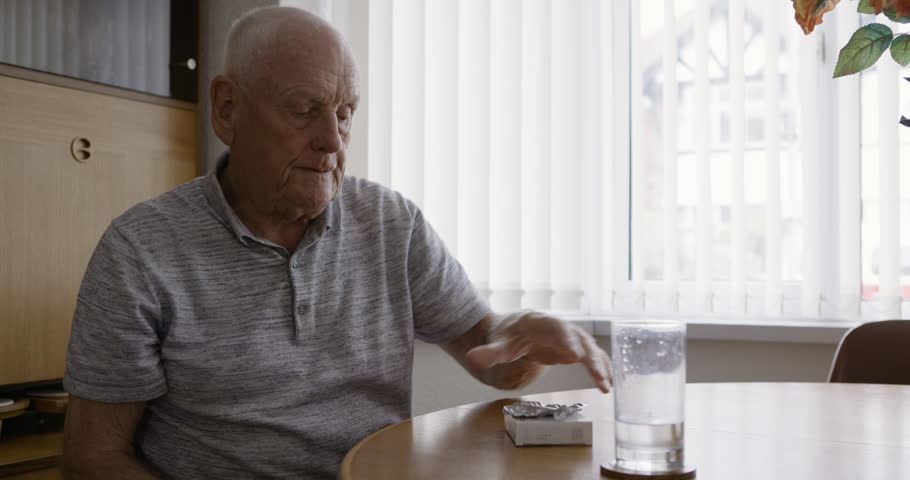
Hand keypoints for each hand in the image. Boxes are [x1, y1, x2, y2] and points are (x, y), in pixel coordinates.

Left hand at [465, 311, 612, 392]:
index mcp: (538, 323)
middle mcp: (557, 327)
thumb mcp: (497, 345)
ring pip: (588, 348)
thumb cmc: (504, 336)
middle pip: (578, 338)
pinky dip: (600, 367)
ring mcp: (567, 336)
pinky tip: (608, 383)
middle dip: (589, 357)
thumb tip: (473, 358)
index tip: (574, 355)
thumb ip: (489, 353)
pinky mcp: (573, 346)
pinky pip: (591, 355)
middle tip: (598, 376)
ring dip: (599, 365)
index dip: (566, 340)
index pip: (555, 328)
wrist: (509, 330)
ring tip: (606, 386)